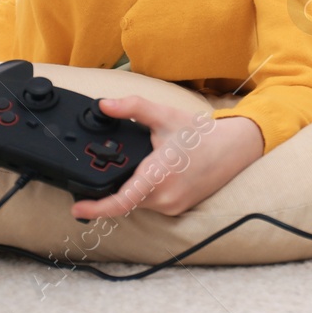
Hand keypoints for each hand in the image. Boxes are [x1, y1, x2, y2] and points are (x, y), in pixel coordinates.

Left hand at [69, 96, 264, 220]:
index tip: (77, 208)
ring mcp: (172, 205)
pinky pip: (151, 204)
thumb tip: (105, 104)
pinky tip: (151, 175)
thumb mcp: (165, 116)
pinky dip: (145, 192)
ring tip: (138, 166)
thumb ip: (133, 108)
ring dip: (131, 188)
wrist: (234, 149)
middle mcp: (165, 196)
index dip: (96, 208)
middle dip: (113, 187)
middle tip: (109, 168)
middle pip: (125, 199)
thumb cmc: (201, 135)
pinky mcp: (177, 208)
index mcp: (160, 174)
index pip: (122, 201)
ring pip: (138, 202)